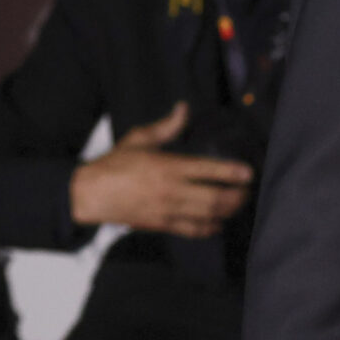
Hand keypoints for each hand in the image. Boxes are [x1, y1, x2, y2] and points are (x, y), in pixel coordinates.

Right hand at [67, 101, 253, 236]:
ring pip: (208, 215)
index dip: (233, 172)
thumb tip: (184, 108)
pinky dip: (210, 228)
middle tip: (247, 191)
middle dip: (237, 196)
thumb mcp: (139, 139)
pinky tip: (218, 223)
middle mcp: (171, 190)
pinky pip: (192, 230)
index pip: (208, 170)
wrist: (90, 194)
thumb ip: (166, 126)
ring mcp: (167, 210)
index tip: (249, 173)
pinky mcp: (161, 225)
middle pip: (215, 198)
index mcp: (168, 166)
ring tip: (238, 204)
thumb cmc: (114, 164)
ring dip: (229, 212)